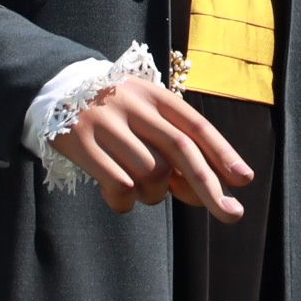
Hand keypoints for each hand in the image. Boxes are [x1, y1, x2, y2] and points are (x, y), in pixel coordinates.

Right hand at [53, 76, 250, 218]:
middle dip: (209, 186)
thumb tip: (202, 193)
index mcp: (155, 96)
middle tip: (231, 214)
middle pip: (180, 150)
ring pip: (150, 173)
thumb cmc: (114, 111)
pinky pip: (118, 185)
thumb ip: (171, 149)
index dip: (223, 153)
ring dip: (155, 195)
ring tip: (142, 191)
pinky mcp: (82, 142)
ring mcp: (107, 123)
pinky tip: (119, 198)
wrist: (56, 86)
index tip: (244, 180)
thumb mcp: (145, 117)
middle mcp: (135, 106)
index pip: (196, 125)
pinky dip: (125, 202)